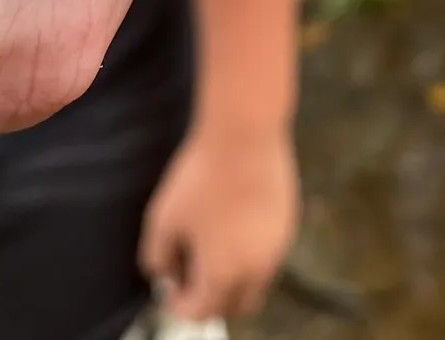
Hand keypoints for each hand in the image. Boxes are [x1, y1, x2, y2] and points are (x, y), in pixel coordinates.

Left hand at [139, 123, 299, 320]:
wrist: (244, 132)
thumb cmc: (202, 175)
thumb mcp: (163, 218)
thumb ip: (157, 257)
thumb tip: (163, 273)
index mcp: (224, 274)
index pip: (201, 312)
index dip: (179, 303)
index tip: (168, 287)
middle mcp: (257, 268)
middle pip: (234, 306)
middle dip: (210, 298)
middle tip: (190, 274)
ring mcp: (277, 246)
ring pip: (255, 281)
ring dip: (233, 277)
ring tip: (210, 243)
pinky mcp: (288, 223)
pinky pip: (267, 254)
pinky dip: (249, 253)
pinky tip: (231, 223)